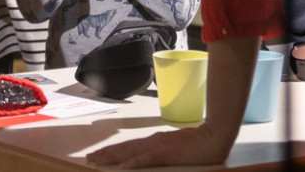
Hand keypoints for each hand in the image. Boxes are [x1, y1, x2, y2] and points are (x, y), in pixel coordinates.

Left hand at [87, 123, 233, 168]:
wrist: (216, 136)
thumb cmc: (200, 144)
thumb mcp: (178, 149)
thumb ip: (164, 153)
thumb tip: (154, 157)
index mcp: (156, 141)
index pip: (130, 147)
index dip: (114, 151)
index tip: (99, 154)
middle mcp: (154, 141)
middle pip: (125, 148)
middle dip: (106, 153)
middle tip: (89, 158)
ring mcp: (159, 146)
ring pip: (130, 152)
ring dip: (112, 157)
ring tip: (97, 161)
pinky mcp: (166, 152)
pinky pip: (146, 159)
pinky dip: (133, 162)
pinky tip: (122, 167)